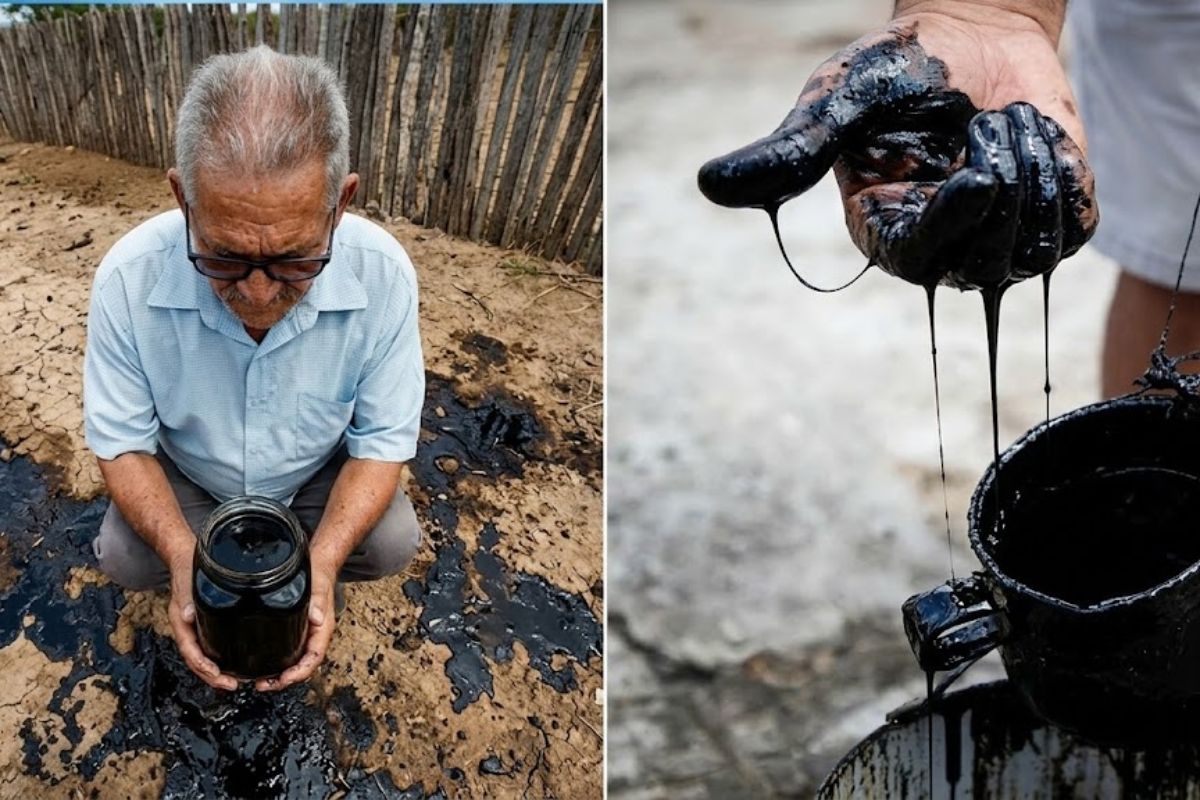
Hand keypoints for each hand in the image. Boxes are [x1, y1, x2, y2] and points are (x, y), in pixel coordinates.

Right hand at [167, 550, 238, 690]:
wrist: (184, 556)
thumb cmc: (187, 569)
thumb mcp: (188, 582)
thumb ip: (187, 598)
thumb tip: (187, 615)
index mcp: (181, 623)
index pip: (191, 653)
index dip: (204, 668)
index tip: (220, 676)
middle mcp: (187, 629)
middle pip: (198, 661)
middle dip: (213, 676)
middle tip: (233, 685)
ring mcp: (194, 627)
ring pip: (203, 656)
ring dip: (217, 672)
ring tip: (235, 681)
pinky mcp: (204, 623)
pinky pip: (209, 646)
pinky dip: (219, 658)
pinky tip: (233, 663)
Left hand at [255, 558, 337, 691]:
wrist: (318, 565)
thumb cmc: (319, 575)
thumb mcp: (319, 586)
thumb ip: (318, 601)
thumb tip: (317, 618)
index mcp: (322, 630)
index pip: (313, 659)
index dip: (299, 673)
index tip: (283, 680)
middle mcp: (314, 635)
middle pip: (302, 666)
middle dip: (284, 680)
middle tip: (262, 685)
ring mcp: (304, 634)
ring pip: (294, 662)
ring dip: (279, 675)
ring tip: (259, 682)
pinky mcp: (295, 630)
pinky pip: (288, 652)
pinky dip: (277, 663)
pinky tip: (262, 666)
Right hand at [697, 3, 1097, 288]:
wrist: (973, 36)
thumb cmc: (895, 71)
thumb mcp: (836, 104)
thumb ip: (789, 151)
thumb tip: (709, 184)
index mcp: (882, 233)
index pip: (920, 260)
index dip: (953, 224)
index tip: (978, 173)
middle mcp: (939, 251)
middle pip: (987, 261)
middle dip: (1002, 178)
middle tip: (984, 119)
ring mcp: (995, 243)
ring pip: (1033, 245)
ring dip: (1033, 166)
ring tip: (1002, 121)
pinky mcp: (1048, 224)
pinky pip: (1073, 221)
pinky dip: (1064, 169)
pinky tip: (1034, 135)